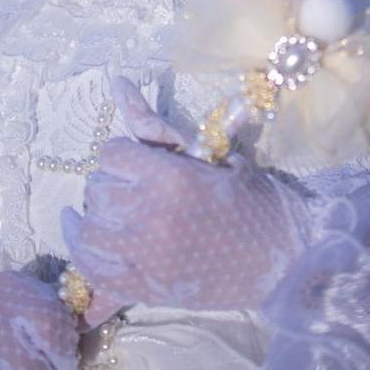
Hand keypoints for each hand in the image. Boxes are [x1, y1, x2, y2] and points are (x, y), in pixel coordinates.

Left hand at [61, 77, 315, 315]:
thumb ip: (160, 126)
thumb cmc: (256, 201)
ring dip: (95, 217)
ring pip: (89, 229)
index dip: (122, 154)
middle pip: (98, 189)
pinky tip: (83, 235)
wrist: (286, 260)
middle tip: (129, 188)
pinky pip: (94, 269)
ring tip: (102, 211)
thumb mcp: (214, 155)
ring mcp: (146, 257)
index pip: (112, 153)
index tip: (135, 161)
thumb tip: (116, 79)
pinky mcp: (146, 289)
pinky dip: (83, 251)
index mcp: (172, 179)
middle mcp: (152, 216)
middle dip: (110, 183)